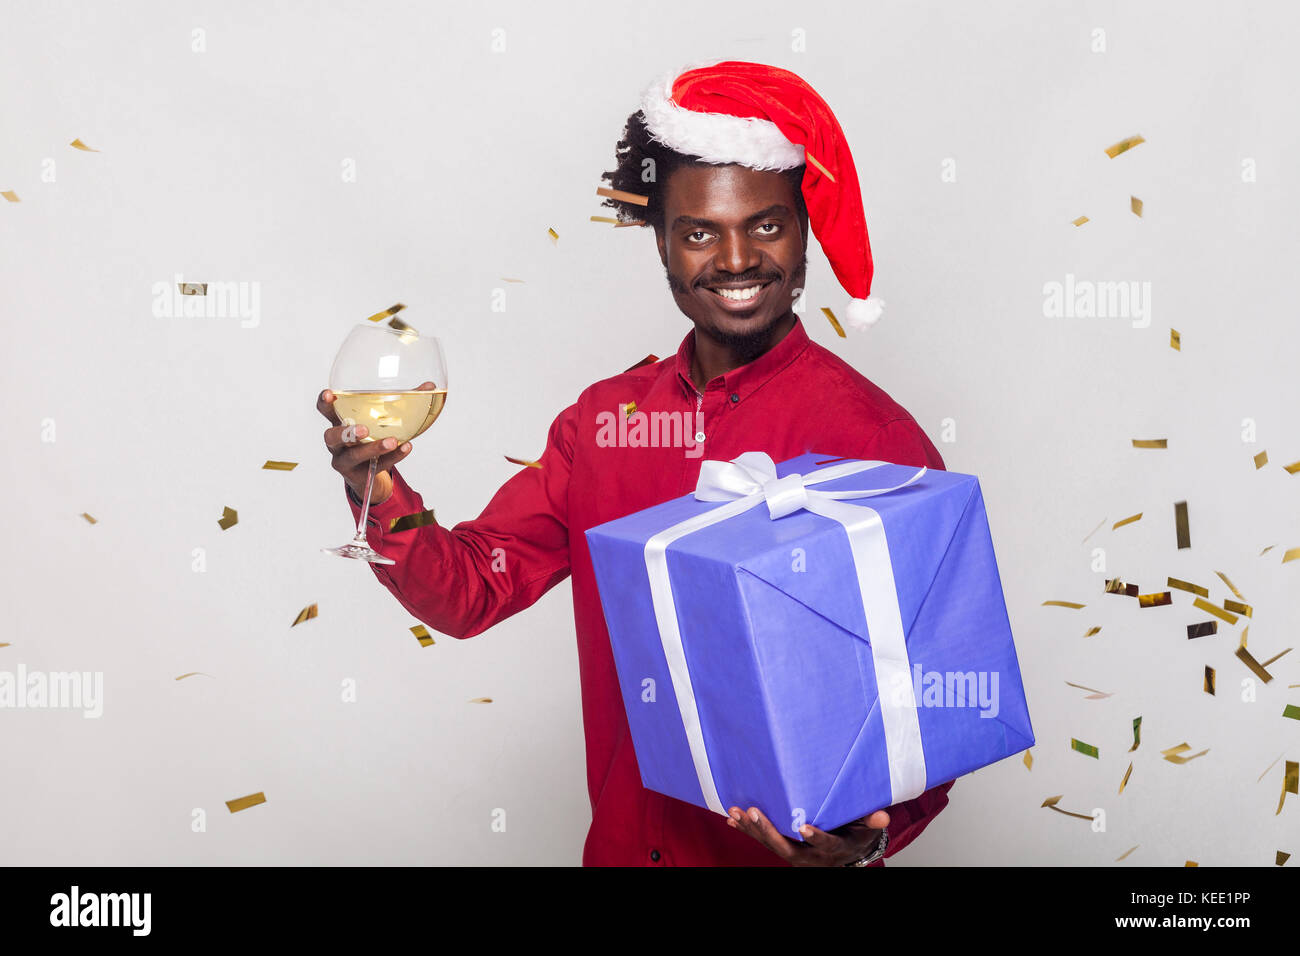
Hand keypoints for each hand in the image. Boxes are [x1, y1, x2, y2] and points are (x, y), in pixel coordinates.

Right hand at [317, 382, 435, 504]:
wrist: (369, 474)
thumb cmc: (373, 437)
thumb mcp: (382, 419)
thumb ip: (404, 401)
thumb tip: (430, 386)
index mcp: (340, 422)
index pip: (326, 410)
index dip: (324, 402)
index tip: (330, 394)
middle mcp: (337, 442)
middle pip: (331, 436)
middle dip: (346, 432)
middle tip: (364, 429)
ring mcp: (344, 460)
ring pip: (353, 455)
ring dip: (373, 448)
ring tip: (392, 441)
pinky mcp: (357, 475)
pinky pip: (375, 466)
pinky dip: (392, 457)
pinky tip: (406, 448)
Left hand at [726, 805, 889, 866]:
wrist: (845, 852)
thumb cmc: (855, 834)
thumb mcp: (867, 828)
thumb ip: (871, 820)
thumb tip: (883, 815)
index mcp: (834, 849)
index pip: (825, 844)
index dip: (815, 838)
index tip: (804, 828)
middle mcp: (811, 856)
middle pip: (786, 847)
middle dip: (768, 830)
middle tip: (754, 812)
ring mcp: (795, 854)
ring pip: (770, 844)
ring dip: (752, 829)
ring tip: (736, 812)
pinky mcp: (784, 847)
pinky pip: (763, 840)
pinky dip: (748, 830)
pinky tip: (732, 819)